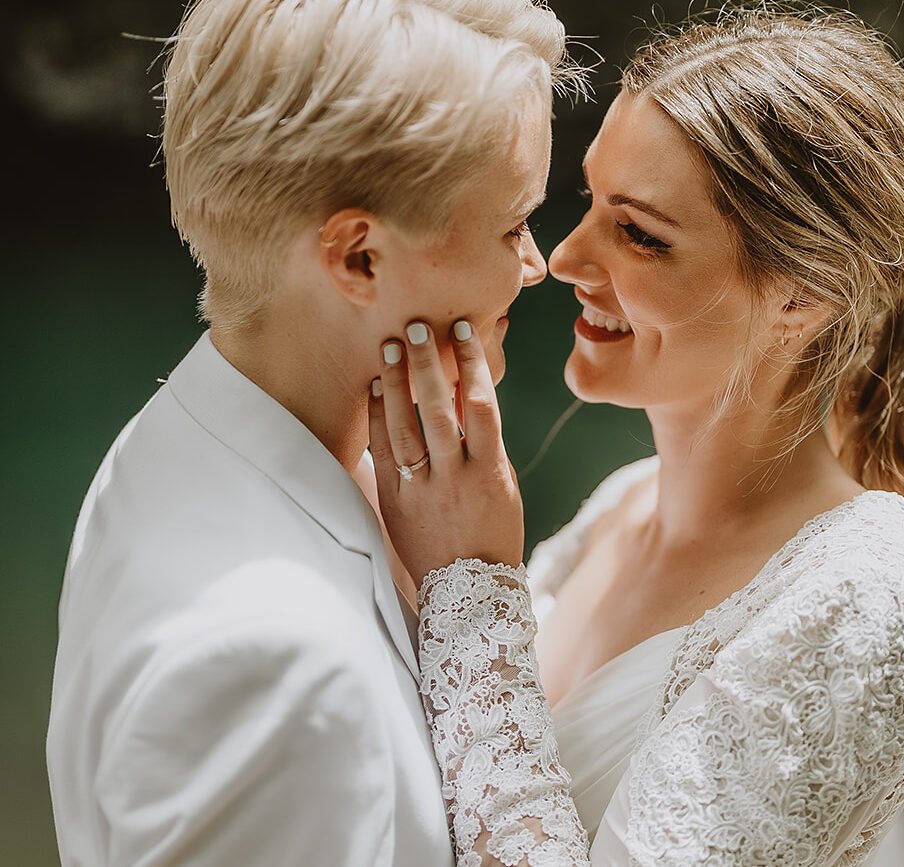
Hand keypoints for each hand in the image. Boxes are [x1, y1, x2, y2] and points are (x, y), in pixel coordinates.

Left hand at [367, 319, 523, 584]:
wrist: (470, 591)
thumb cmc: (493, 532)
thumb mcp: (502, 485)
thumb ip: (485, 444)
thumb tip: (467, 394)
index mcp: (490, 471)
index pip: (481, 406)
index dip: (471, 364)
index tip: (463, 330)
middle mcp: (456, 477)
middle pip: (439, 411)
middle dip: (427, 365)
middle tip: (416, 327)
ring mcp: (423, 491)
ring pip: (407, 429)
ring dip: (398, 384)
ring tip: (390, 346)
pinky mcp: (397, 503)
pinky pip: (385, 454)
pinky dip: (379, 418)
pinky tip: (375, 388)